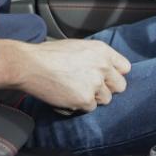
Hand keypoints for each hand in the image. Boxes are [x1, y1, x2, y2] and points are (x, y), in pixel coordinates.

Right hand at [0, 38, 131, 111]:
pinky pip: (89, 108)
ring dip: (92, 98)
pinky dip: (79, 106)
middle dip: (107, 89)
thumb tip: (105, 69)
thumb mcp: (78, 47)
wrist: (30, 64)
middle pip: (120, 86)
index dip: (115, 74)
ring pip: (105, 100)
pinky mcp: (85, 99)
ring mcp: (95, 83)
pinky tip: (66, 96)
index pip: (125, 68)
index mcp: (102, 50)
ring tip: (74, 90)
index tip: (106, 78)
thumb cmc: (49, 55)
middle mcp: (103, 66)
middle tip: (90, 87)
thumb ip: (95, 58)